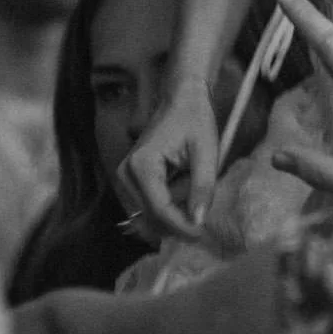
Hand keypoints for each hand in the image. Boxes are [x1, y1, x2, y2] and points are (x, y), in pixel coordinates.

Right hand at [118, 73, 219, 239]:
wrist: (181, 99)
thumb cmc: (195, 120)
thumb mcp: (207, 152)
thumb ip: (202, 187)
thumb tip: (198, 221)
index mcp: (142, 164)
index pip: (159, 208)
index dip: (181, 226)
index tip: (202, 234)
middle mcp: (126, 172)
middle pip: (151, 215)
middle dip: (178, 220)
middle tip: (203, 214)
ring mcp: (125, 177)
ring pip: (149, 214)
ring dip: (173, 212)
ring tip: (191, 188)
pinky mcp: (130, 179)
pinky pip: (148, 204)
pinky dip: (168, 205)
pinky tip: (183, 191)